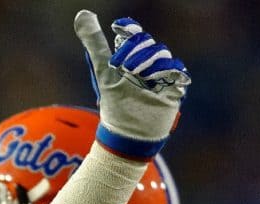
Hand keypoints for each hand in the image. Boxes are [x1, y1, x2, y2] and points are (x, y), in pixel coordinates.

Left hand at [74, 10, 189, 160]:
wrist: (128, 133)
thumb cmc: (115, 104)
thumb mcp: (103, 71)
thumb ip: (94, 43)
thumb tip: (82, 14)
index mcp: (128, 59)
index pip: (132, 35)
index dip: (128, 29)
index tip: (117, 27)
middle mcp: (145, 64)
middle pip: (146, 41)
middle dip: (134, 50)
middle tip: (124, 66)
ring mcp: (160, 74)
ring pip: (162, 52)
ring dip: (148, 61)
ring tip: (137, 75)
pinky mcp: (174, 86)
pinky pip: (177, 69)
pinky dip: (167, 70)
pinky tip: (156, 80)